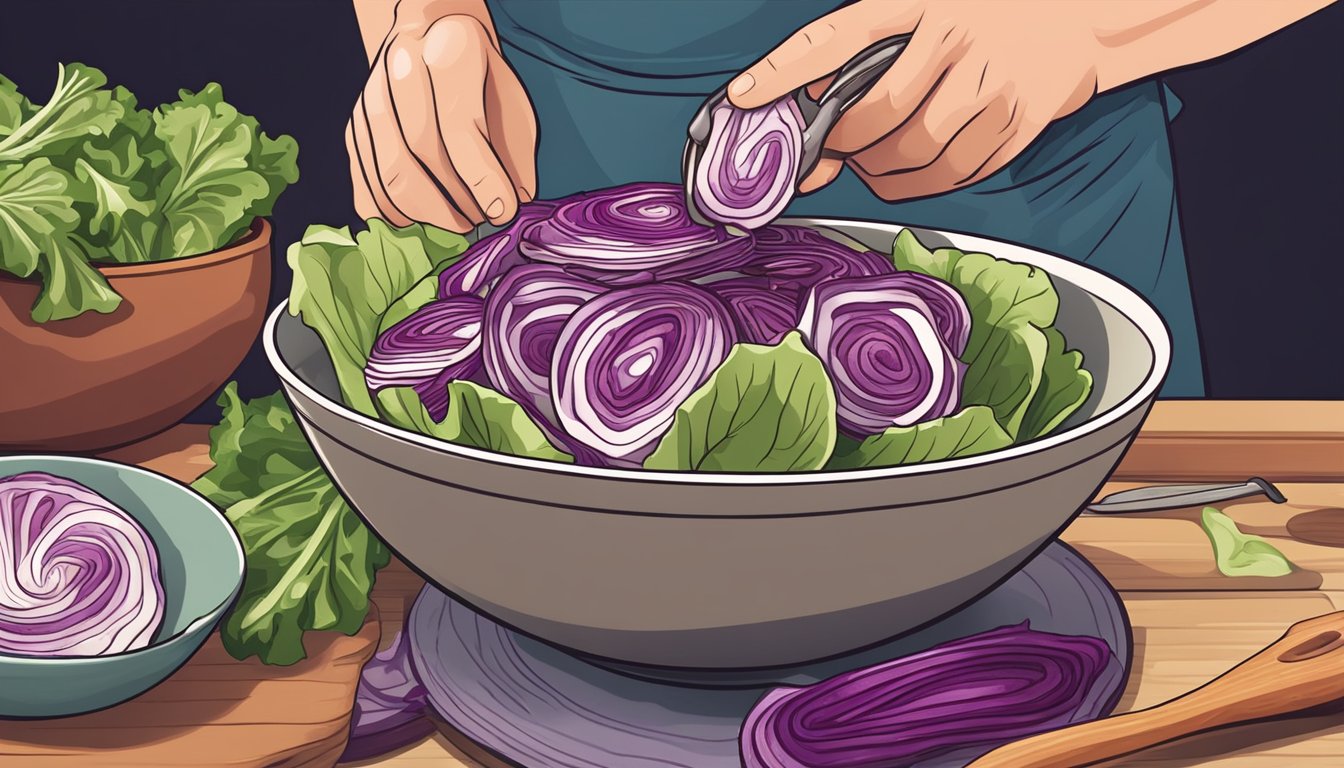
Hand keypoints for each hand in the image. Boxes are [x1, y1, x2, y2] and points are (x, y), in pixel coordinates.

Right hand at [348, 5, 536, 230]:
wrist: (432, 41)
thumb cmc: (481, 82)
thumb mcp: (513, 105)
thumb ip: (514, 154)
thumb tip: (507, 207)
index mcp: (449, 51)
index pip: (458, 124)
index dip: (481, 176)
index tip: (503, 211)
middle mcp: (400, 68)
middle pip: (417, 150)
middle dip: (455, 199)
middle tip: (479, 220)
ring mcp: (369, 100)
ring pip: (388, 174)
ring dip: (428, 215)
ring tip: (457, 223)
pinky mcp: (354, 130)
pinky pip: (366, 188)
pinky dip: (396, 217)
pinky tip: (423, 222)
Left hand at [727, 1, 1105, 201]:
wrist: (1077, 19)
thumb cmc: (980, 19)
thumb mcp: (920, 15)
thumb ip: (860, 70)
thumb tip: (812, 154)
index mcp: (921, 2)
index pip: (836, 37)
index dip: (784, 69)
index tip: (741, 96)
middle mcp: (958, 37)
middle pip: (879, 113)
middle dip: (848, 143)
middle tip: (841, 146)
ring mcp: (993, 81)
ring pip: (916, 153)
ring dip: (882, 171)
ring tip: (877, 159)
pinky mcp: (1020, 121)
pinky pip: (954, 174)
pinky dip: (923, 184)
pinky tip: (917, 168)